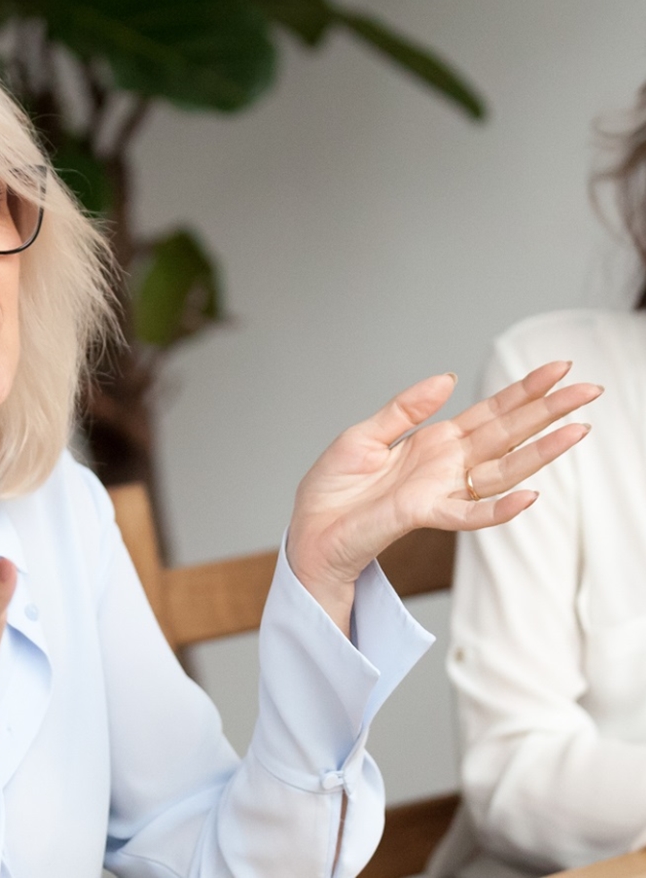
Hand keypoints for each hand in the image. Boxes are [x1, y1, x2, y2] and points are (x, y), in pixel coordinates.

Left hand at [286, 361, 600, 625]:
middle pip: (507, 435)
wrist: (310, 529)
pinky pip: (470, 515)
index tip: (558, 368)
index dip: (523, 391)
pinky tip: (531, 494)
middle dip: (547, 411)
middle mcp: (446, 466)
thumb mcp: (364, 435)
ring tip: (578, 430)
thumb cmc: (334, 488)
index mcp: (433, 442)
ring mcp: (440, 491)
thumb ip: (404, 408)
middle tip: (588, 389)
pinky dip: (499, 507)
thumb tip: (447, 378)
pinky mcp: (424, 515)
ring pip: (502, 471)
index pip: (489, 412)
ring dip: (540, 453)